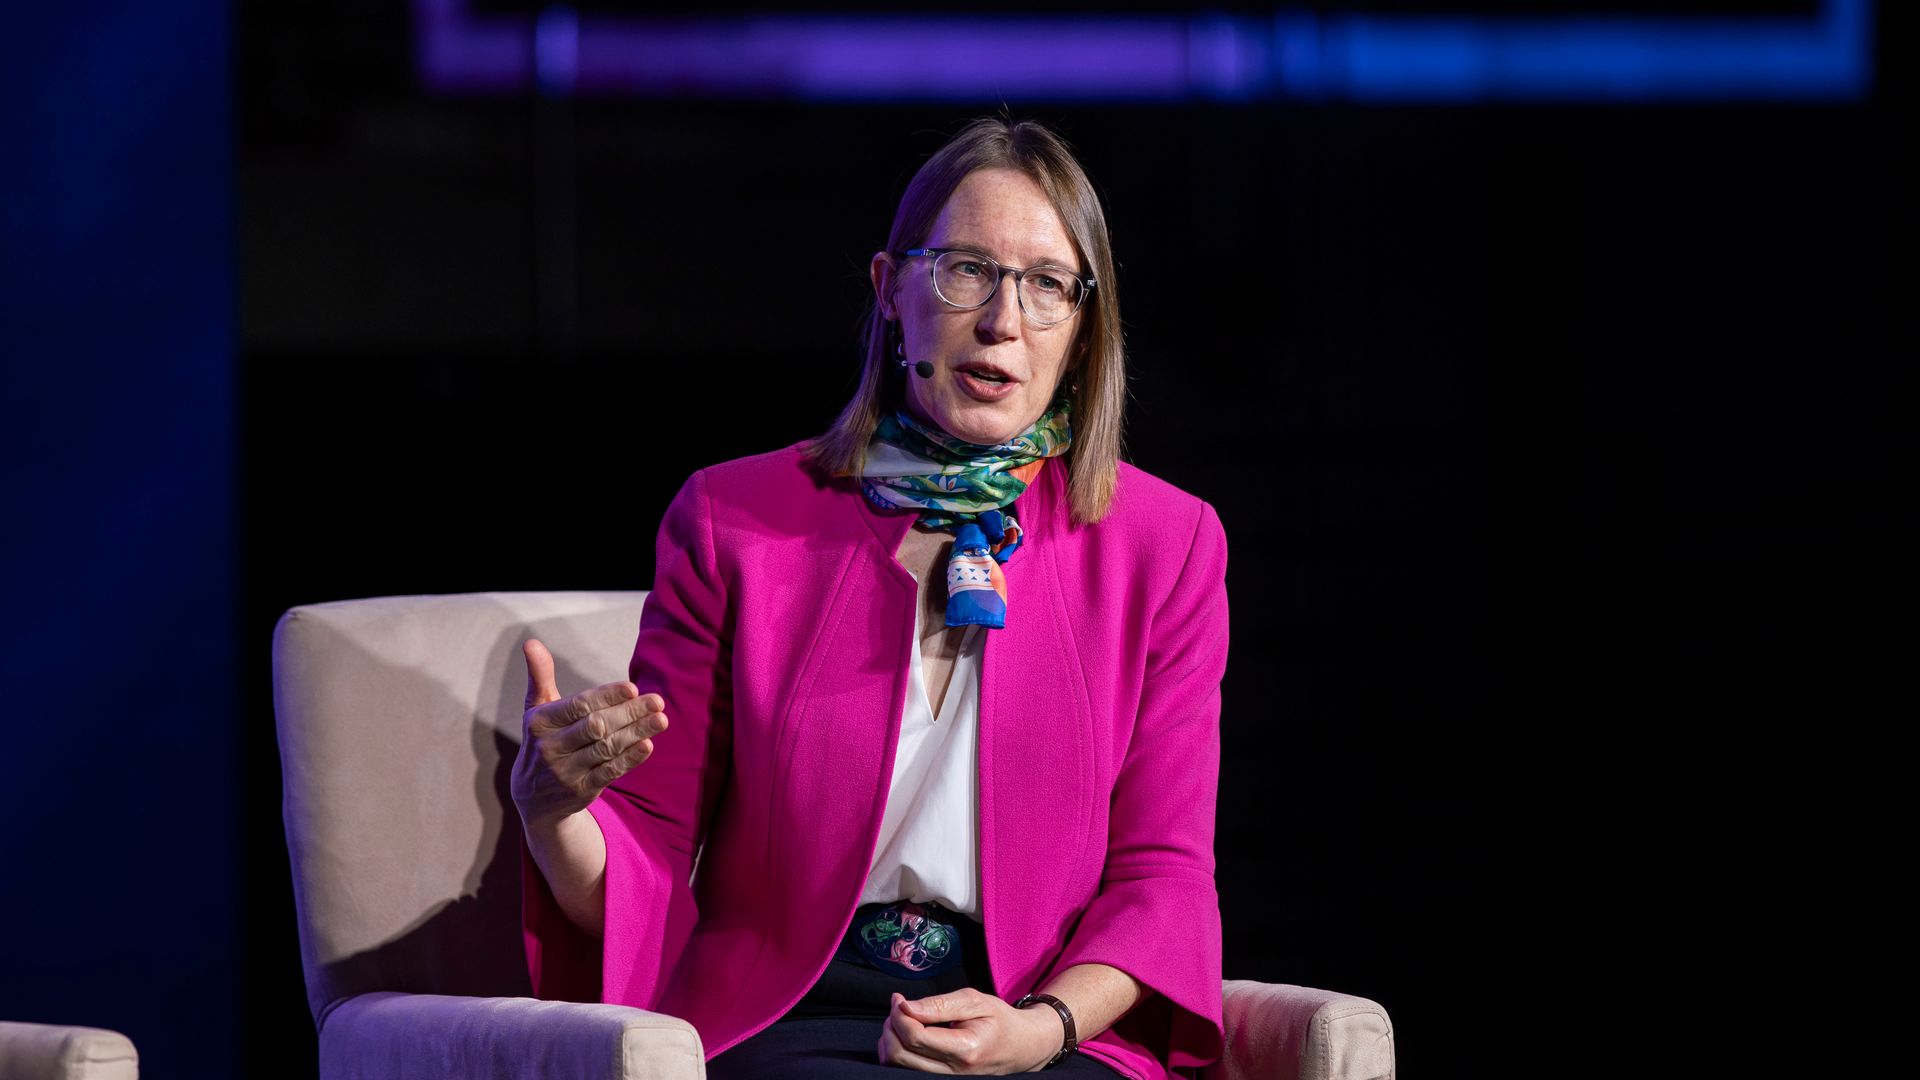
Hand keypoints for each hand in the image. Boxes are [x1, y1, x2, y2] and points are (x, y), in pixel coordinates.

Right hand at [509, 637, 668, 832]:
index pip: (578, 706)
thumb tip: (531, 642)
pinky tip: (648, 745)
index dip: (607, 696)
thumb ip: (539, 676)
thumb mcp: (536, 709)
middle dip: (629, 713)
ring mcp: (566, 772)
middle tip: (657, 700)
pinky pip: (610, 772)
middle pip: (596, 726)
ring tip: (661, 719)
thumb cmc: (543, 740)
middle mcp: (550, 748)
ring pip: (607, 748)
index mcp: (540, 722)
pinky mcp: (581, 790)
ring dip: (636, 733)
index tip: (633, 688)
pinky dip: (630, 759)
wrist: (534, 798)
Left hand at [877, 988, 1062, 1074]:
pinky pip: (906, 1071)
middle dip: (891, 1027)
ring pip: (898, 1067)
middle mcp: (954, 1072)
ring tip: (903, 1020)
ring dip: (890, 1040)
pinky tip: (907, 1035)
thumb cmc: (999, 1021)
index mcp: (965, 1048)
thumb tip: (905, 1006)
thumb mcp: (974, 1002)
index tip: (899, 998)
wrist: (1020, 1047)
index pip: (915, 1037)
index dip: (899, 1014)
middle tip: (899, 1007)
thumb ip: (938, 1005)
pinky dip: (897, 1052)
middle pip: (900, 1056)